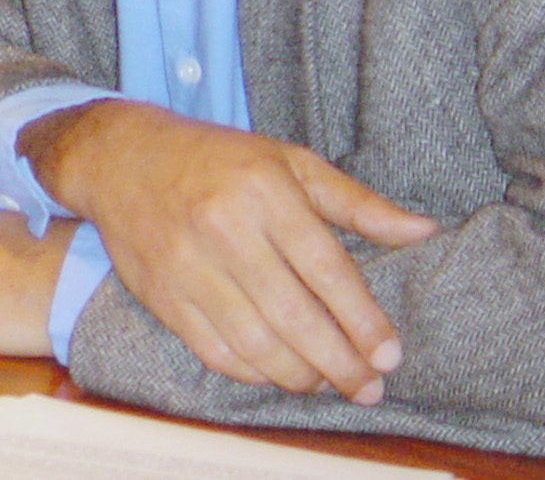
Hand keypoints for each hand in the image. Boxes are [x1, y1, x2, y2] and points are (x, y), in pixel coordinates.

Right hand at [22, 99, 436, 403]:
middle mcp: (222, 227)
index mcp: (262, 189)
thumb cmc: (218, 160)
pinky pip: (215, 351)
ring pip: (254, 342)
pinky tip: (278, 373)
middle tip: (369, 386)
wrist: (121, 158)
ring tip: (326, 382)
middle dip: (339, 362)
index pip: (324, 267)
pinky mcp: (161, 294)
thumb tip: (423, 231)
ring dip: (299, 375)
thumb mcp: (290, 162)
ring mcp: (186, 264)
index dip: (362, 319)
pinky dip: (253, 373)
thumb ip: (357, 203)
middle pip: (293, 315)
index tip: (389, 355)